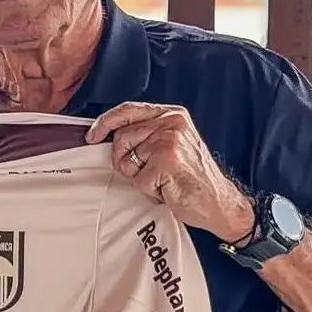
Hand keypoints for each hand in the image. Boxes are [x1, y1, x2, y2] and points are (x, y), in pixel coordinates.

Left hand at [86, 101, 254, 241]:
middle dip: (125, 160)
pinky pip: (137, 180)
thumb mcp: (172, 145)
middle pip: (121, 138)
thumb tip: (108, 135)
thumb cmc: (192, 177)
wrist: (218, 202)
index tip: (92, 135)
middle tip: (147, 172)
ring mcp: (169, 142)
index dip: (105, 122)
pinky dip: (148, 190)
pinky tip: (167, 188)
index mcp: (172, 115)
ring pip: (127, 160)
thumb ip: (147, 134)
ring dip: (138, 176)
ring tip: (161, 178)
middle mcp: (171, 123)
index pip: (128, 109)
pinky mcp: (166, 162)